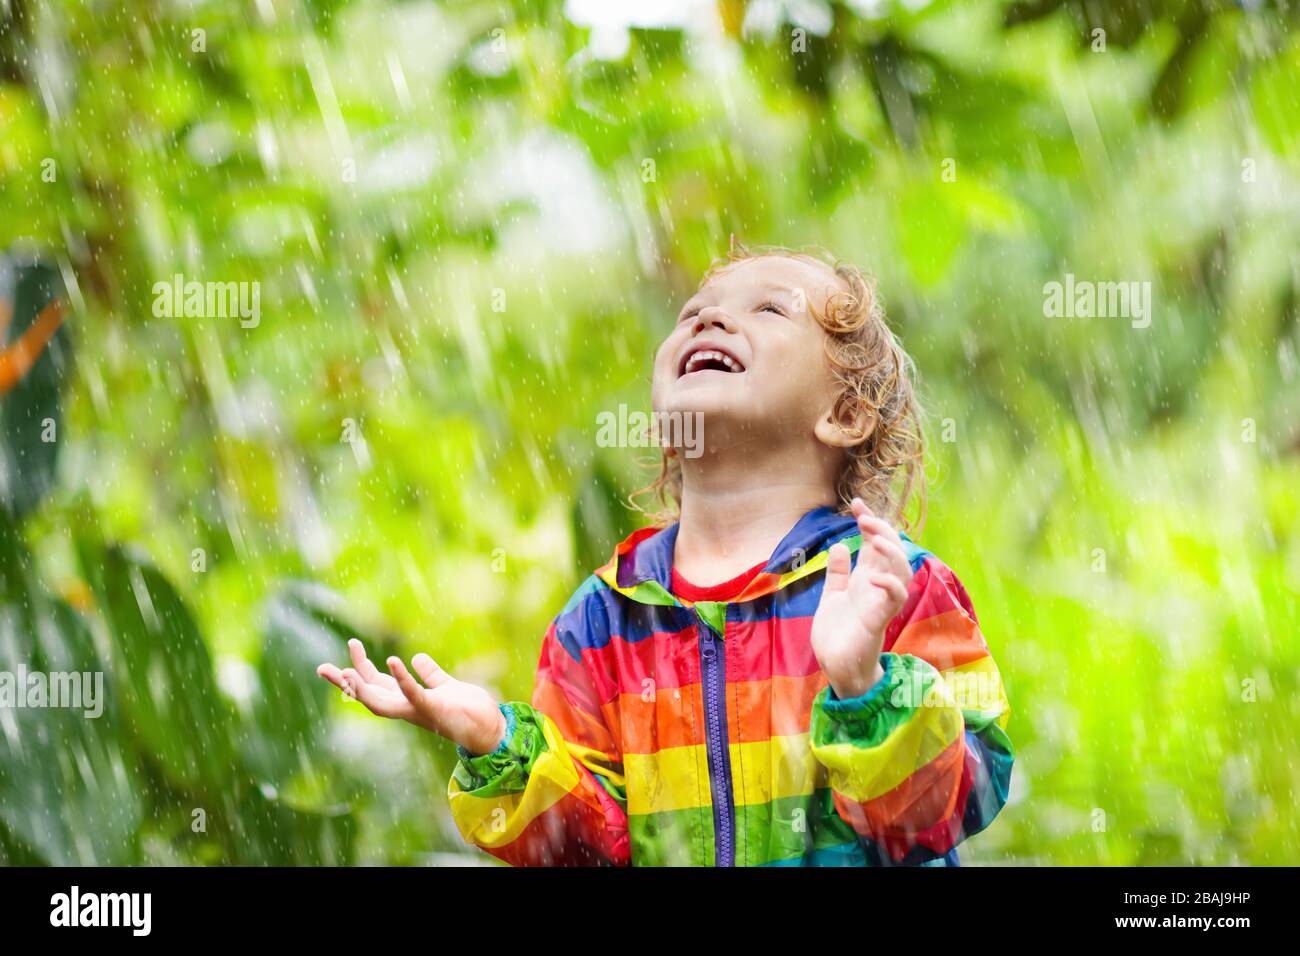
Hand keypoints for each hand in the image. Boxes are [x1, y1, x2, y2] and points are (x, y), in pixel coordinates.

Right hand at [317, 639, 506, 755]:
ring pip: (382, 701)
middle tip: (321, 668)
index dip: (357, 674)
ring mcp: (419, 710)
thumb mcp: (446, 687)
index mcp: (408, 700)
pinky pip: (415, 693)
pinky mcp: (435, 708)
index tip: (339, 659)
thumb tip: (417, 658)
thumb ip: (431, 675)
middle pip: (368, 695)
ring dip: (363, 687)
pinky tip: (395, 660)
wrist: (491, 729)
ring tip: (345, 668)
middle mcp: (408, 708)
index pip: (376, 686)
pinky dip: (404, 679)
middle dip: (345, 684)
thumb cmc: (470, 710)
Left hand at [811, 498, 913, 699]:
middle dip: (882, 530)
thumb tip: (842, 546)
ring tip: (873, 536)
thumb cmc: (837, 635)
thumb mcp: (832, 596)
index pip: (875, 545)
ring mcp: (880, 603)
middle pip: (892, 551)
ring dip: (891, 551)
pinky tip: (874, 575)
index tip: (856, 504)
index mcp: (865, 580)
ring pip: (902, 570)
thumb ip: (837, 573)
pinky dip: (889, 584)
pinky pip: (895, 599)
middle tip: (864, 516)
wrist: (836, 667)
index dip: (869, 523)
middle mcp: (876, 588)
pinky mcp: (879, 620)